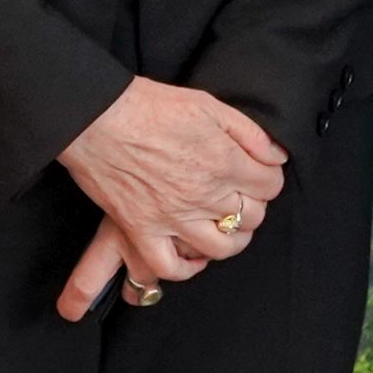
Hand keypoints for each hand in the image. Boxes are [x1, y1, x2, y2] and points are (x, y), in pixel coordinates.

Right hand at [56, 77, 286, 320]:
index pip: (270, 185)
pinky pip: (170, 266)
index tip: (259, 173)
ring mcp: (173, 217)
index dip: (269, 178)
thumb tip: (276, 155)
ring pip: (222, 246)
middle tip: (241, 196)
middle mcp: (203, 194)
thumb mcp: (208, 104)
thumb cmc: (148, 106)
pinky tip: (192, 256)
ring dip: (232, 239)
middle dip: (254, 205)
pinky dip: (186, 268)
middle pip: (251, 216)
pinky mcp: (142, 230)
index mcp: (223, 161)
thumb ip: (248, 132)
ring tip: (226, 226)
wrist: (96, 118)